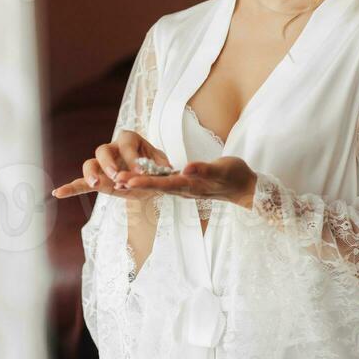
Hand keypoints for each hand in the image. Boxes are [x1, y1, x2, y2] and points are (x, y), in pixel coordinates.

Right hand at [51, 129, 174, 200]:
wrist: (149, 176)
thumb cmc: (155, 165)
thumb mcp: (162, 163)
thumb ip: (162, 165)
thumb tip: (167, 169)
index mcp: (129, 139)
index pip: (127, 145)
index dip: (133, 158)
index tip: (141, 172)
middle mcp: (112, 149)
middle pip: (102, 150)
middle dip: (108, 163)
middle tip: (117, 176)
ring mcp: (102, 165)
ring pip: (90, 164)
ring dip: (91, 174)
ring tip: (96, 184)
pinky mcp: (97, 180)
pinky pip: (81, 182)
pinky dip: (70, 187)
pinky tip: (58, 193)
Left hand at [114, 155, 257, 208]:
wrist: (243, 187)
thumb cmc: (235, 176)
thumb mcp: (222, 170)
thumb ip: (204, 170)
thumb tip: (185, 169)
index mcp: (190, 185)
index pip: (164, 184)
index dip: (146, 183)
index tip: (128, 181)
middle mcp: (183, 189)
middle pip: (155, 187)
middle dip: (135, 184)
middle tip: (115, 180)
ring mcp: (184, 188)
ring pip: (157, 186)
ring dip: (138, 184)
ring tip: (118, 181)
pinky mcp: (185, 184)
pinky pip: (164, 183)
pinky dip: (149, 181)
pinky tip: (137, 179)